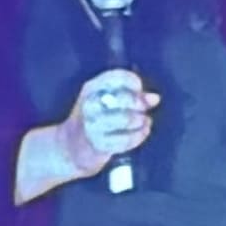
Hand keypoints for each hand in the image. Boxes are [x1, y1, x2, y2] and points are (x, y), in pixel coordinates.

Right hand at [16, 73, 156, 202]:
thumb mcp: (106, 102)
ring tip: (144, 121)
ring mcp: (92, 126)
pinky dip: (139, 136)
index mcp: (91, 88)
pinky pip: (126, 139)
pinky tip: (142, 133)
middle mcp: (89, 105)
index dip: (133, 82)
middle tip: (144, 109)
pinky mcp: (98, 144)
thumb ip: (131, 97)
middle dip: (139, 103)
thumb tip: (154, 98)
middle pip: (122, 98)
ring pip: (125, 119)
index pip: (116, 77)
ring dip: (141, 121)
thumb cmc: (94, 120)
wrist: (70, 147)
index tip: (140, 90)